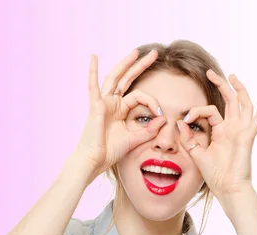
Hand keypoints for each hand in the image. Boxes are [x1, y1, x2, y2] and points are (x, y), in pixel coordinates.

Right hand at [75, 49, 166, 178]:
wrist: (94, 161)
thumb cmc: (110, 152)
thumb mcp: (134, 139)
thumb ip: (149, 130)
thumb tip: (163, 119)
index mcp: (120, 110)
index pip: (140, 96)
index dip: (153, 102)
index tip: (161, 114)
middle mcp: (111, 103)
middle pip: (128, 79)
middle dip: (141, 66)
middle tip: (155, 53)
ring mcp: (103, 103)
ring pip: (115, 78)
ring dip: (125, 63)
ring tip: (136, 51)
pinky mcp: (96, 106)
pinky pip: (93, 86)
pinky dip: (92, 71)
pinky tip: (94, 57)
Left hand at [177, 70, 256, 207]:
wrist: (228, 189)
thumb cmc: (215, 175)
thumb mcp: (197, 154)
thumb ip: (188, 139)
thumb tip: (180, 122)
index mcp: (221, 132)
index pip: (209, 111)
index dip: (196, 111)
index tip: (185, 118)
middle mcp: (233, 128)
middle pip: (228, 101)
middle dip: (221, 85)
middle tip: (209, 72)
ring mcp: (241, 131)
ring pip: (243, 104)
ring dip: (238, 89)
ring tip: (232, 75)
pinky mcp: (247, 137)